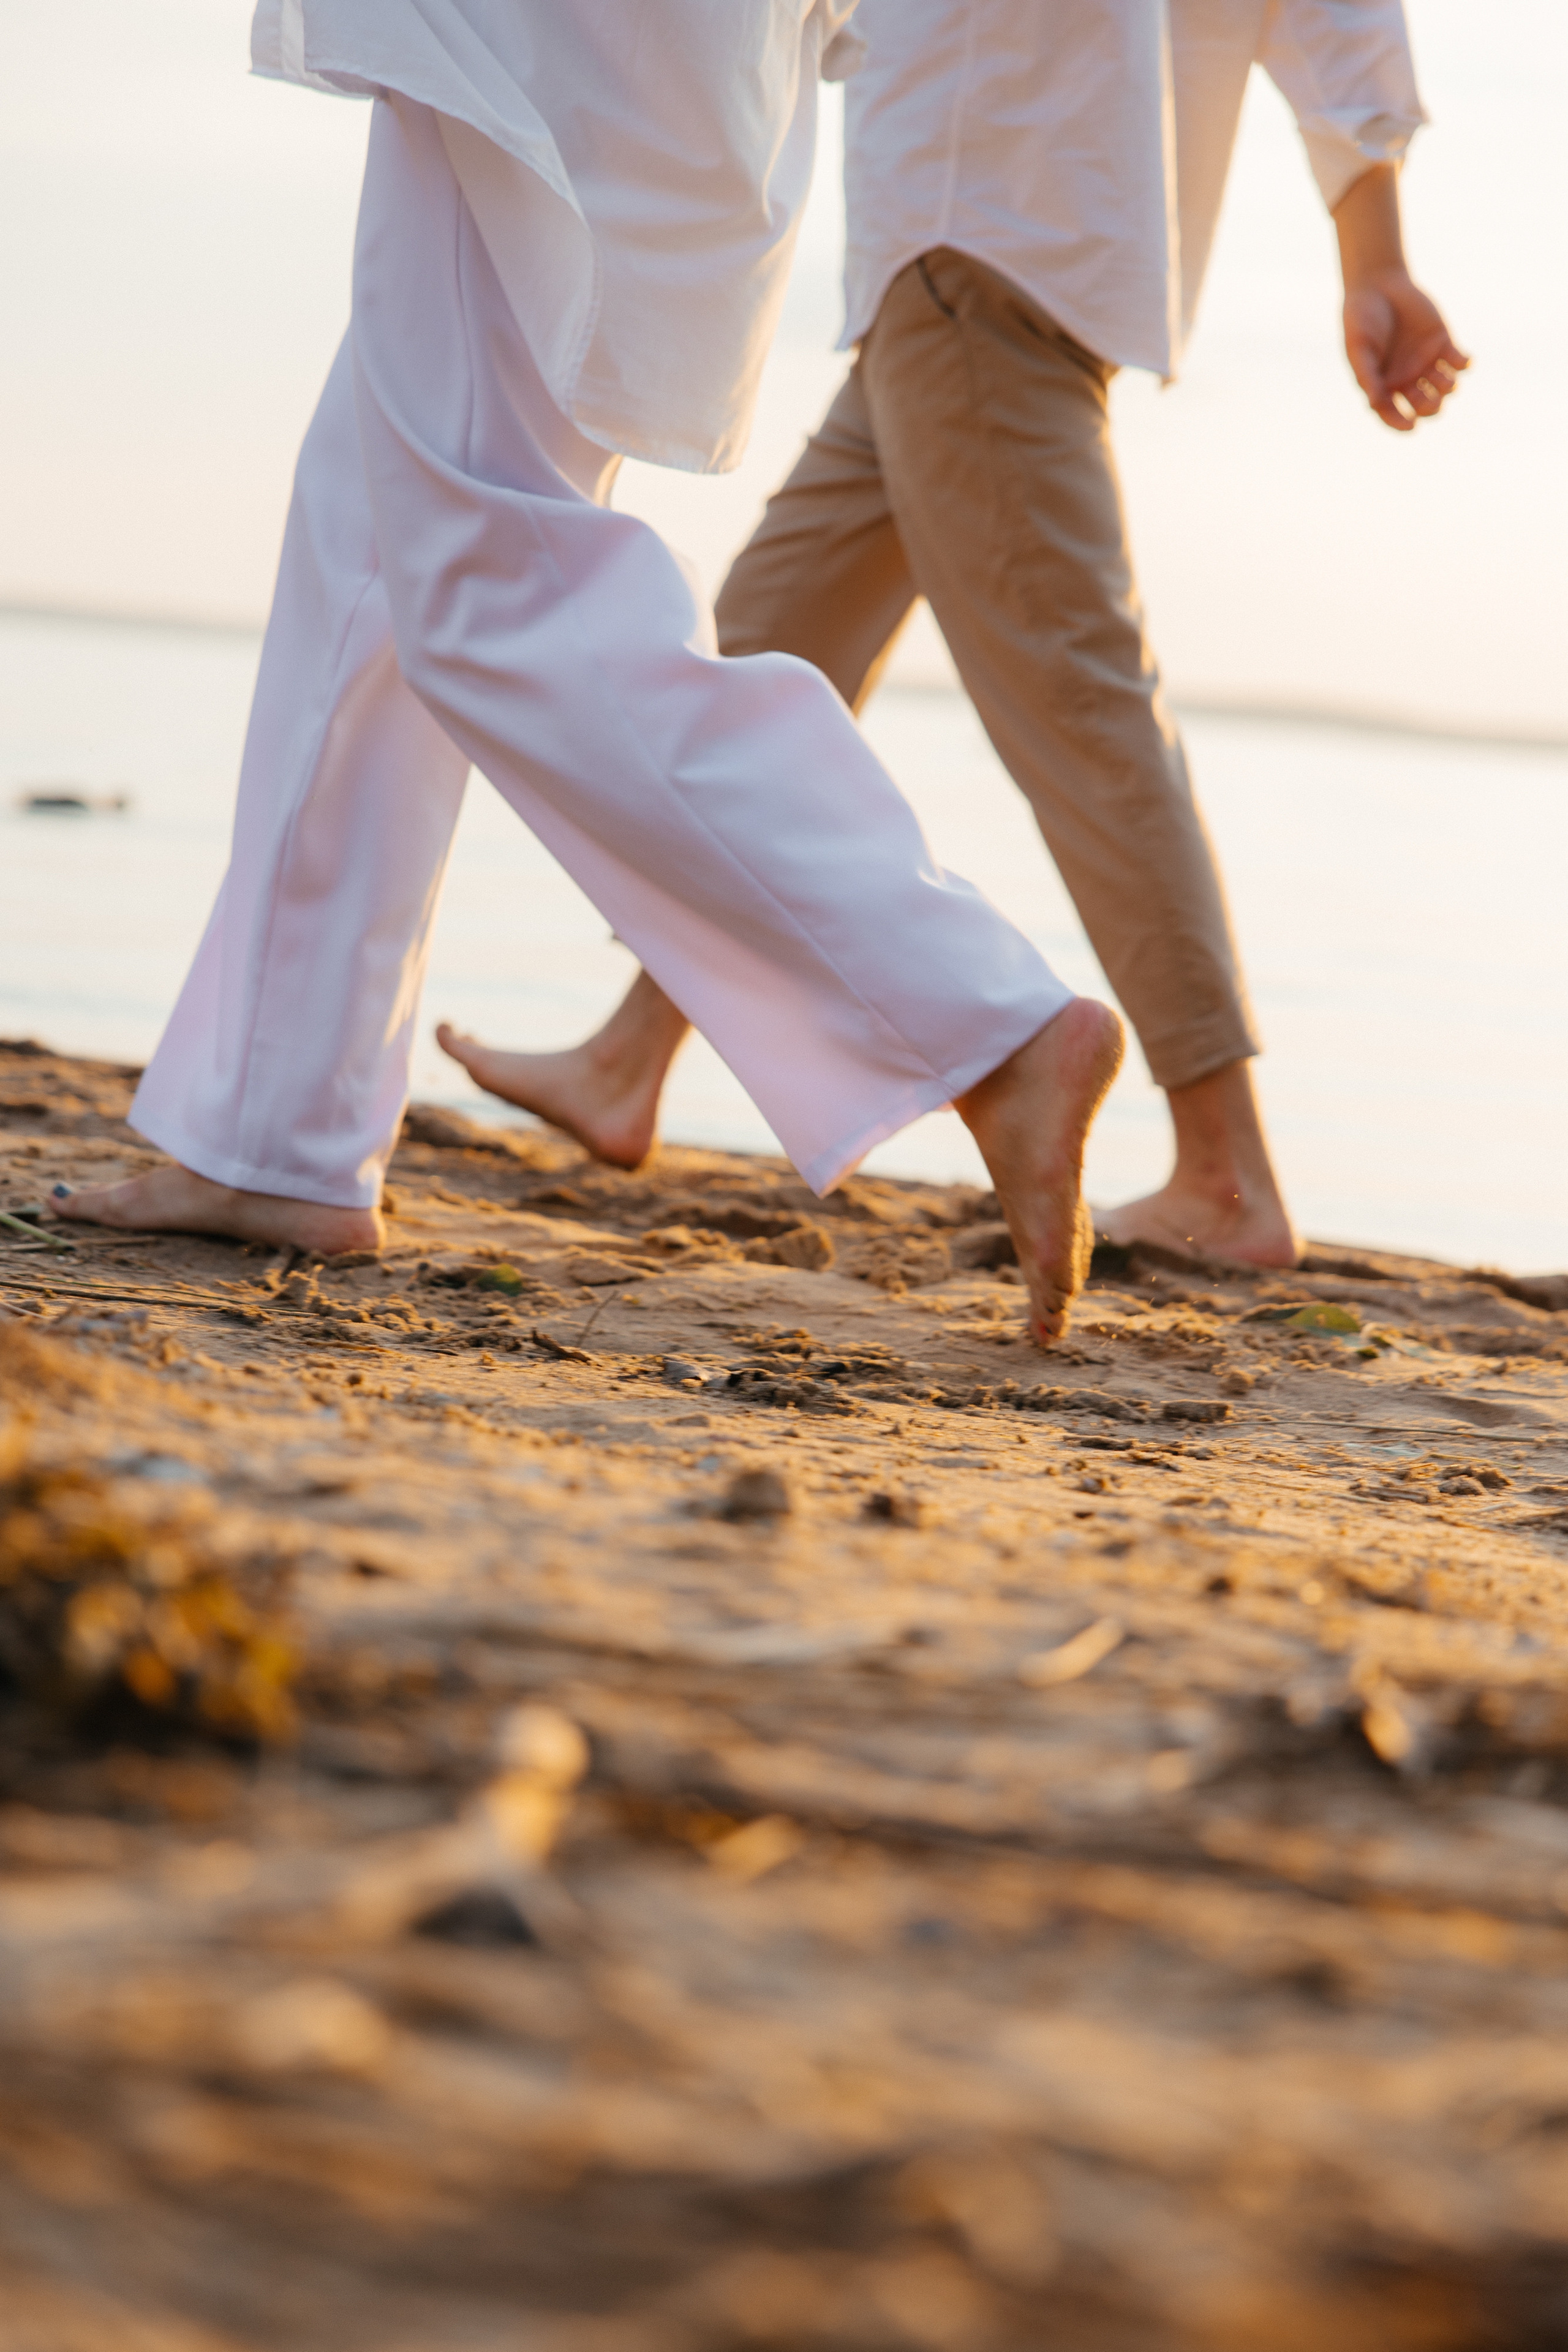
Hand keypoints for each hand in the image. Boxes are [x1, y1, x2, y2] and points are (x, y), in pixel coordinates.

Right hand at [1343, 269, 1469, 431]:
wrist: (1378, 284)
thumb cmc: (1361, 319)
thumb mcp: (1359, 349)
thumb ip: (1367, 376)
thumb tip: (1375, 405)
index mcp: (1384, 385)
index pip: (1393, 414)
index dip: (1402, 424)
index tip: (1412, 425)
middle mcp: (1407, 378)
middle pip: (1426, 406)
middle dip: (1430, 406)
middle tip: (1429, 398)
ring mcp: (1427, 361)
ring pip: (1446, 388)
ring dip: (1448, 387)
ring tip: (1444, 376)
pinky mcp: (1443, 342)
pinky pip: (1460, 362)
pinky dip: (1465, 365)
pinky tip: (1463, 360)